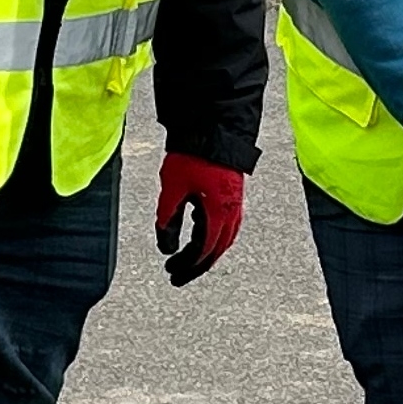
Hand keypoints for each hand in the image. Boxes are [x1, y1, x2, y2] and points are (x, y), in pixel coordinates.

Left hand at [153, 153, 245, 286]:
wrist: (213, 128)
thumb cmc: (193, 155)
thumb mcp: (172, 189)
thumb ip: (168, 219)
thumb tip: (166, 247)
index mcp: (218, 213)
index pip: (203, 249)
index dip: (187, 264)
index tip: (171, 271)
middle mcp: (232, 212)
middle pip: (216, 249)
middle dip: (197, 265)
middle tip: (177, 275)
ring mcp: (236, 204)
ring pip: (224, 239)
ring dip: (207, 253)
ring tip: (189, 261)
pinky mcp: (233, 196)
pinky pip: (227, 227)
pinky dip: (213, 238)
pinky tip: (201, 237)